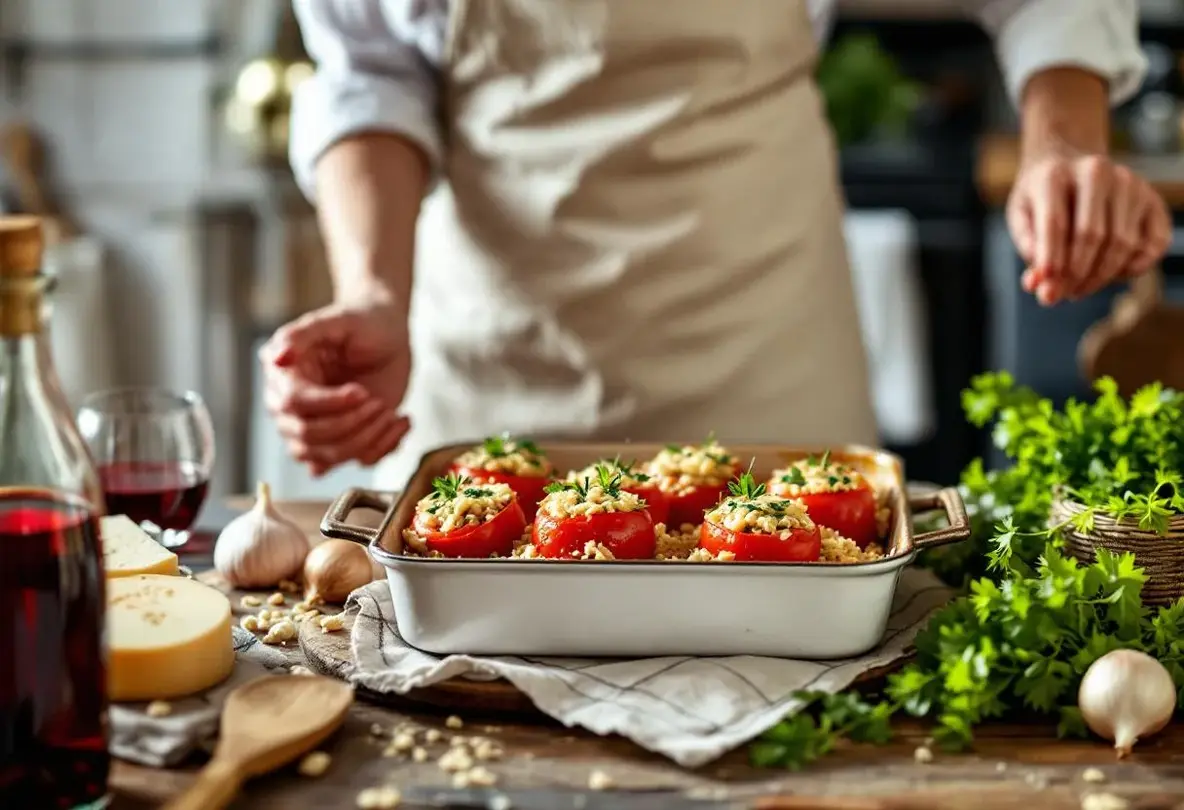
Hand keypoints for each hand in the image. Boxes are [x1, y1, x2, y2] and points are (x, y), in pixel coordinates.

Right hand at [259, 300, 411, 475]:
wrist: (387, 333)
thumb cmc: (360, 321)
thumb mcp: (334, 319)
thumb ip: (301, 334)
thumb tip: (277, 358)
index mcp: (284, 377)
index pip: (294, 404)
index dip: (329, 403)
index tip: (361, 391)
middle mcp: (293, 409)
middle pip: (307, 437)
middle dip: (350, 423)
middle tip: (378, 402)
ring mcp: (319, 428)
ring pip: (330, 456)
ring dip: (367, 439)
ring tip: (389, 411)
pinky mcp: (345, 440)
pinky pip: (357, 460)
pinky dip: (384, 447)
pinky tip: (400, 420)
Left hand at [1007, 152, 1170, 305]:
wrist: (1070, 166)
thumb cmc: (1041, 199)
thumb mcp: (1022, 216)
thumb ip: (1027, 247)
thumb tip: (1036, 284)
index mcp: (1055, 175)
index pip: (1055, 223)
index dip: (1051, 260)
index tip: (1046, 290)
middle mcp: (1096, 172)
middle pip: (1091, 234)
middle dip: (1076, 274)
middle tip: (1063, 296)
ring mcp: (1129, 183)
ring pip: (1122, 242)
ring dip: (1101, 276)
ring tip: (1078, 289)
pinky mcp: (1151, 198)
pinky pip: (1153, 242)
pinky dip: (1134, 267)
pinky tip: (1112, 276)